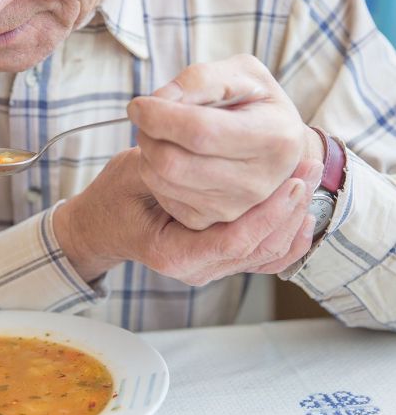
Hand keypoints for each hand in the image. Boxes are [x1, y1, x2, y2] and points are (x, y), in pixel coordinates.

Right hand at [53, 148, 321, 285]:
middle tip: (311, 167)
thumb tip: (210, 144)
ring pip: (267, 255)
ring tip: (311, 180)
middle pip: (259, 250)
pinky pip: (261, 258)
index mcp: (172, 254)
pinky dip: (287, 238)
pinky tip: (303, 213)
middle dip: (291, 210)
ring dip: (293, 219)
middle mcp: (195, 270)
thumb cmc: (113, 198)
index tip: (293, 178)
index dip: (269, 210)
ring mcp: (209, 268)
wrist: (103, 224)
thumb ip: (167, 165)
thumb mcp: (131, 173)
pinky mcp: (218, 260)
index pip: (234, 240)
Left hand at [126, 54, 324, 229]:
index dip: (158, 116)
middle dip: (148, 134)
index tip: (137, 105)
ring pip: (163, 180)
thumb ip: (198, 81)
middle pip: (173, 161)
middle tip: (147, 119)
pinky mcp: (210, 221)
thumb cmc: (251, 103)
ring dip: (147, 152)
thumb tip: (157, 102)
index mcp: (274, 138)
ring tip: (159, 135)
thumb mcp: (238, 74)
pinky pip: (163, 196)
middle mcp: (257, 182)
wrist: (271, 143)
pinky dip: (154, 173)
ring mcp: (234, 208)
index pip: (199, 131)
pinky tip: (170, 157)